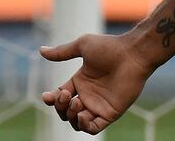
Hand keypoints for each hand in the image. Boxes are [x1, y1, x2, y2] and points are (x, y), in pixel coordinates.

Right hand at [40, 34, 154, 134]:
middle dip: (60, 107)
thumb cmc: (111, 47)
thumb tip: (40, 50)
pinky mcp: (111, 113)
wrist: (133, 54)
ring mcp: (100, 105)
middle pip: (65, 110)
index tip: (48, 96)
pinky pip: (94, 128)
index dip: (52, 98)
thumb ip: (62, 52)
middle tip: (67, 95)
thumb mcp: (83, 46)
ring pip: (77, 122)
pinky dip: (84, 126)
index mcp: (81, 81)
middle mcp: (89, 95)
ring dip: (70, 116)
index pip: (60, 96)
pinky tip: (82, 115)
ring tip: (76, 103)